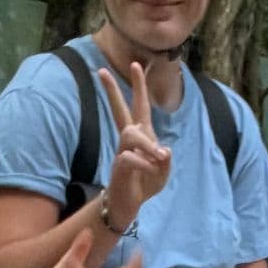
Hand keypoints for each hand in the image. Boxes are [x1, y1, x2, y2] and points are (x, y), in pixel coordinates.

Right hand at [98, 62, 171, 227]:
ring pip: (131, 134)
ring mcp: (123, 150)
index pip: (140, 106)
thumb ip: (166, 161)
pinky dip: (144, 164)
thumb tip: (164, 151)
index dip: (139, 86)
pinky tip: (151, 172)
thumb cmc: (145, 183)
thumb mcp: (163, 172)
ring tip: (159, 158)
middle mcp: (129, 138)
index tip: (136, 63)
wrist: (129, 203)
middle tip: (100, 70)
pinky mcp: (119, 165)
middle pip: (120, 109)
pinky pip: (130, 157)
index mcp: (142, 134)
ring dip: (148, 145)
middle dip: (113, 90)